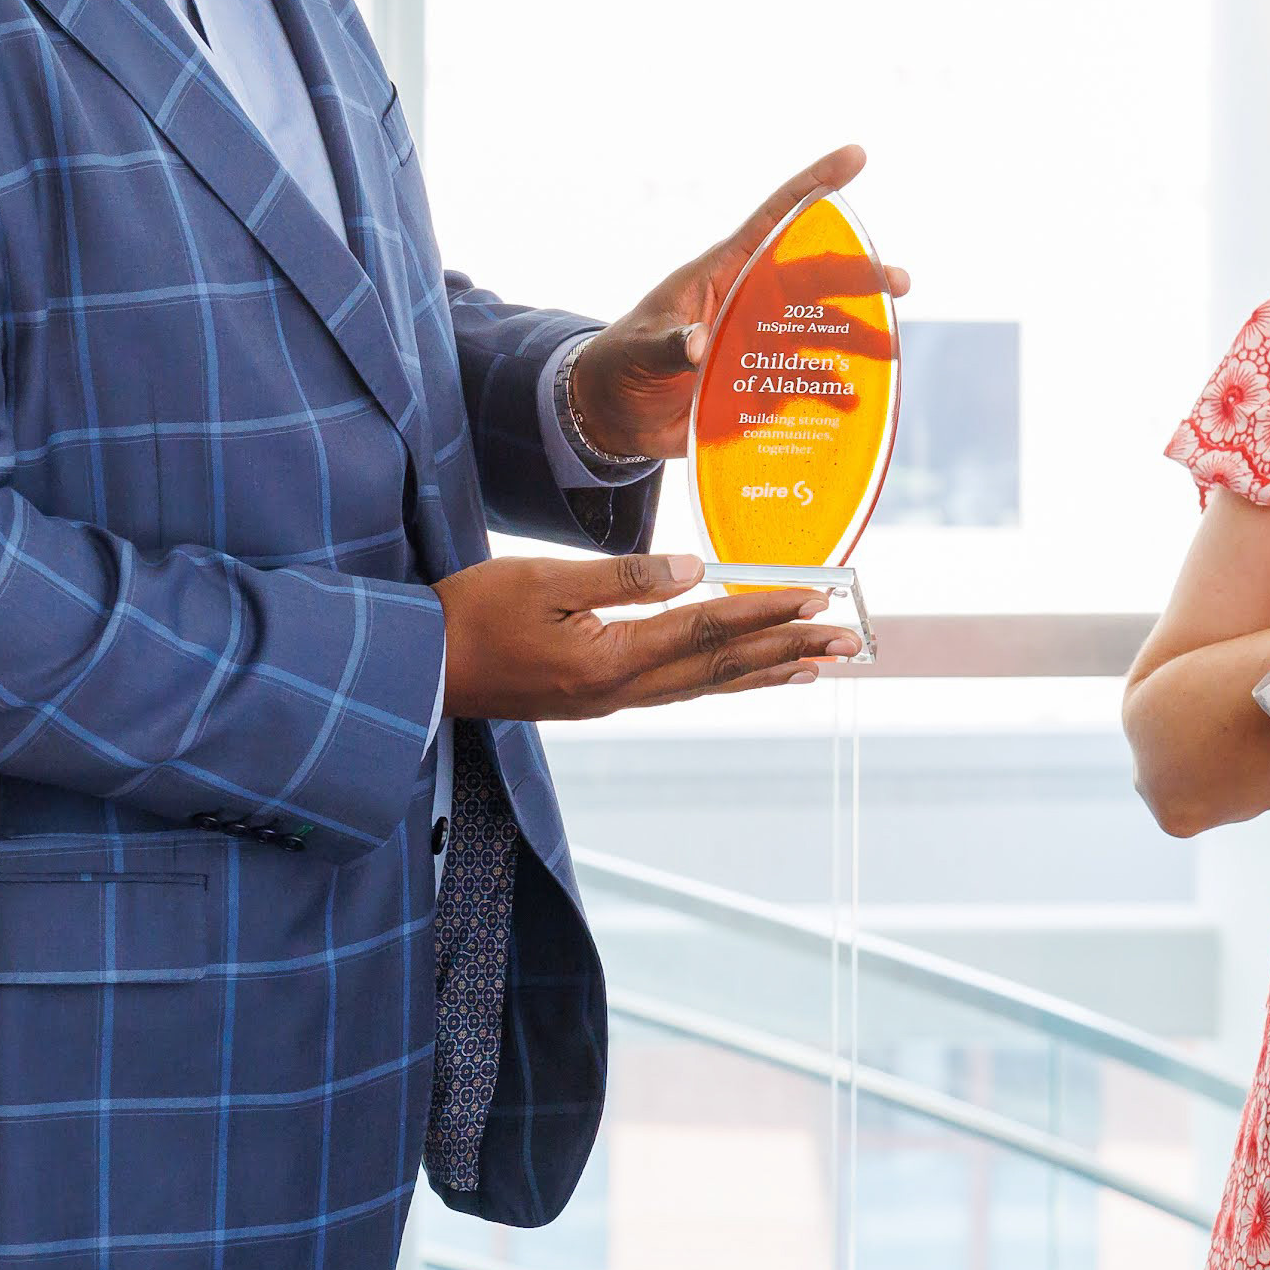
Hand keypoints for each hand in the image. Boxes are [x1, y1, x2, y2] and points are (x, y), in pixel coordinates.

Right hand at [439, 552, 859, 722]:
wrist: (421, 671)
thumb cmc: (470, 617)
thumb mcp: (542, 580)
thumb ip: (621, 577)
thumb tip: (693, 568)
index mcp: (610, 660)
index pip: (706, 629)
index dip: (764, 611)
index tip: (815, 597)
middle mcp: (622, 691)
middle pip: (721, 667)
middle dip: (788, 649)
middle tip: (848, 640)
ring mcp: (611, 701)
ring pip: (706, 684)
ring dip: (765, 671)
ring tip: (817, 662)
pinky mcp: (598, 699)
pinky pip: (680, 689)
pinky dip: (723, 679)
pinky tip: (743, 672)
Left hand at [555, 145, 912, 465]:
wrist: (616, 413)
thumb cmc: (622, 362)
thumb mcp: (639, 349)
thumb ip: (668, 344)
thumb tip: (696, 345)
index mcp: (722, 272)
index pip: (773, 218)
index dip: (814, 185)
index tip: (855, 156)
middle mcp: (749, 299)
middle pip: (812, 278)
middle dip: (858, 275)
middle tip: (900, 282)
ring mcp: (758, 340)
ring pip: (819, 330)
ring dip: (857, 335)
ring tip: (888, 348)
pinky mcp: (761, 381)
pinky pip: (805, 381)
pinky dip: (831, 390)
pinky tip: (853, 401)